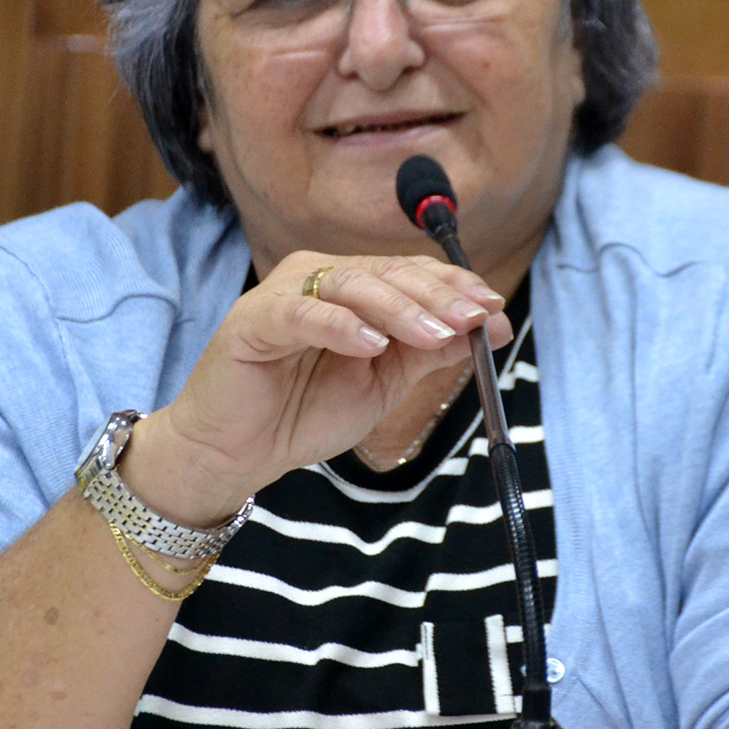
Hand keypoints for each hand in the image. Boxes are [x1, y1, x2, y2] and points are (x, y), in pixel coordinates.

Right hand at [127, 253, 509, 525]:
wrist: (234, 454)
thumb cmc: (301, 413)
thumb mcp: (383, 383)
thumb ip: (429, 351)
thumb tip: (490, 327)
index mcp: (348, 288)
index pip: (408, 273)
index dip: (453, 288)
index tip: (493, 310)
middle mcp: (316, 279)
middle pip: (385, 273)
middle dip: (435, 297)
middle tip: (473, 319)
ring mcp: (282, 294)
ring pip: (351, 287)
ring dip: (398, 309)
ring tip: (435, 333)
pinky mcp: (252, 320)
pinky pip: (301, 314)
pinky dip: (339, 325)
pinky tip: (371, 344)